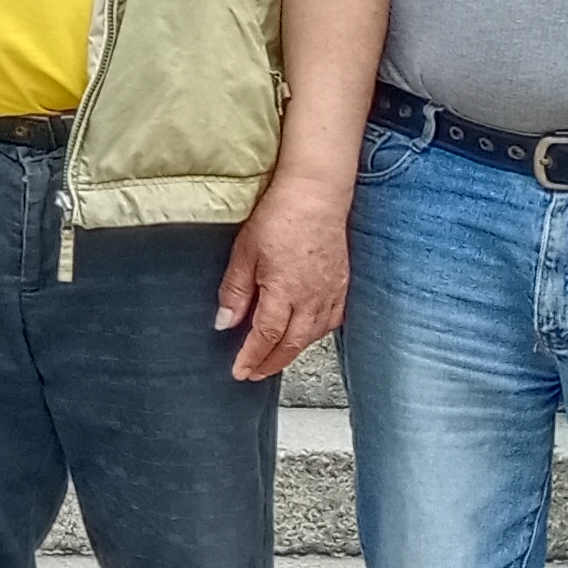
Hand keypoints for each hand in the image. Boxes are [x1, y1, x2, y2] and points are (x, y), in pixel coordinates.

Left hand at [215, 174, 349, 384]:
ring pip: (313, 335)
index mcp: (284, 293)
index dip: (252, 358)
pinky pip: (333, 320)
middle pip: (292, 344)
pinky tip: (307, 333)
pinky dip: (317, 333)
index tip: (240, 371)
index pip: (267, 337)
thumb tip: (224, 322)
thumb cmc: (279, 217)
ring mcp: (331, 293)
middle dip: (271, 363)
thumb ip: (235, 292)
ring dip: (293, 351)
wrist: (316, 195)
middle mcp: (312, 299)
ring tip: (275, 357)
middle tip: (254, 373)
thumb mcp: (244, 253)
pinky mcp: (342, 284)